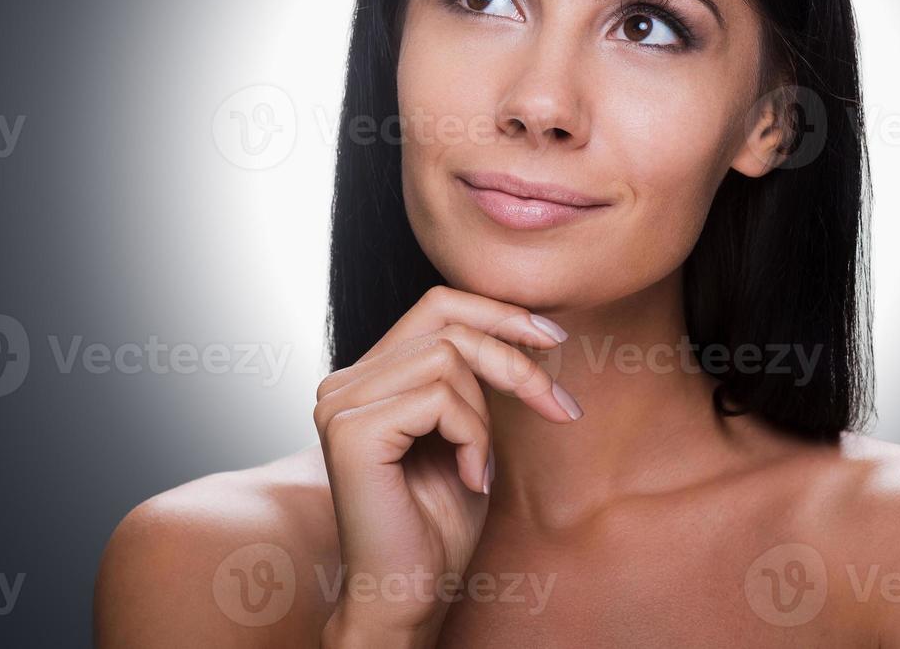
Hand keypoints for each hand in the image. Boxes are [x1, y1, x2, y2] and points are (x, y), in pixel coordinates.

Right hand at [313, 285, 578, 643]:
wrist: (409, 593)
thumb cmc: (439, 523)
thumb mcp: (468, 430)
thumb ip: (474, 376)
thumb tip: (526, 323)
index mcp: (366, 376)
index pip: (436, 305)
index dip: (498, 312)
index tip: (553, 336)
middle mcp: (343, 382)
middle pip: (449, 325)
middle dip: (515, 362)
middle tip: (560, 407)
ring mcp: (339, 403)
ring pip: (449, 359)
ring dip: (486, 417)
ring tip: (478, 466)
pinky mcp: (351, 430)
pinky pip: (439, 398)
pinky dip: (472, 437)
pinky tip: (469, 478)